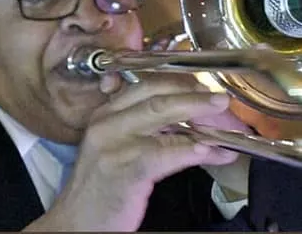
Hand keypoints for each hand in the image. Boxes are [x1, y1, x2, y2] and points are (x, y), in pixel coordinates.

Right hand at [24, 73, 238, 231]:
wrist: (76, 223)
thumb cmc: (102, 189)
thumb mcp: (118, 148)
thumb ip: (149, 131)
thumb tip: (194, 125)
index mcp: (107, 113)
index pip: (146, 82)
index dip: (182, 83)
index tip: (205, 87)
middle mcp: (107, 122)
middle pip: (157, 92)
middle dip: (194, 93)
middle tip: (221, 100)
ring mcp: (113, 144)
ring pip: (161, 113)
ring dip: (199, 112)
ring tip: (226, 118)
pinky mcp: (123, 170)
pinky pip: (164, 152)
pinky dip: (192, 149)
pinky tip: (211, 152)